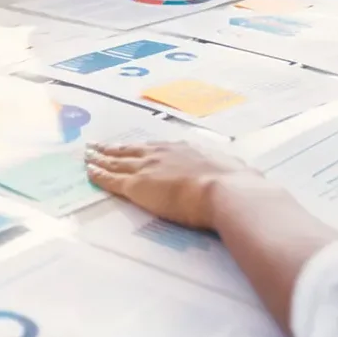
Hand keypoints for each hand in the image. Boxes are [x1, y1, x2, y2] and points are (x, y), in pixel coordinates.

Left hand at [84, 140, 265, 230]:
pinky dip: (98, 175)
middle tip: (98, 145)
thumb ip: (237, 175)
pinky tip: (88, 172)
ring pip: (116, 161)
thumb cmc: (238, 185)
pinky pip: (111, 179)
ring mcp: (148, 168)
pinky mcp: (137, 186)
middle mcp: (164, 154)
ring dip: (99, 158)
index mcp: (187, 151)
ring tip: (87, 155)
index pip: (158, 149)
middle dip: (114, 148)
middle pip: (132, 150)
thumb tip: (250, 180)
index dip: (143, 148)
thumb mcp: (239, 174)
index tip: (133, 146)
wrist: (227, 192)